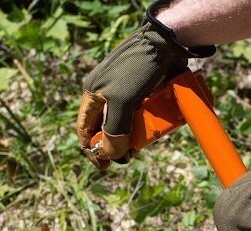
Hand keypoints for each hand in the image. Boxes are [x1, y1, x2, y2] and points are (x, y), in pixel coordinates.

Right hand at [76, 21, 189, 169]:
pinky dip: (145, 124)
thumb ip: (114, 129)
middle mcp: (106, 93)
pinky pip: (141, 113)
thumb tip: (111, 154)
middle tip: (128, 158)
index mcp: (93, 94)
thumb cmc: (139, 68)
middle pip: (105, 128)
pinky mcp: (143, 90)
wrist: (166, 44)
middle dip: (114, 146)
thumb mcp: (122, 101)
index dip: (92, 149)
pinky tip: (154, 130)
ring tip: (141, 147)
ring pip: (124, 122)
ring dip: (131, 137)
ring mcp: (125, 92)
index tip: (104, 166)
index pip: (85, 129)